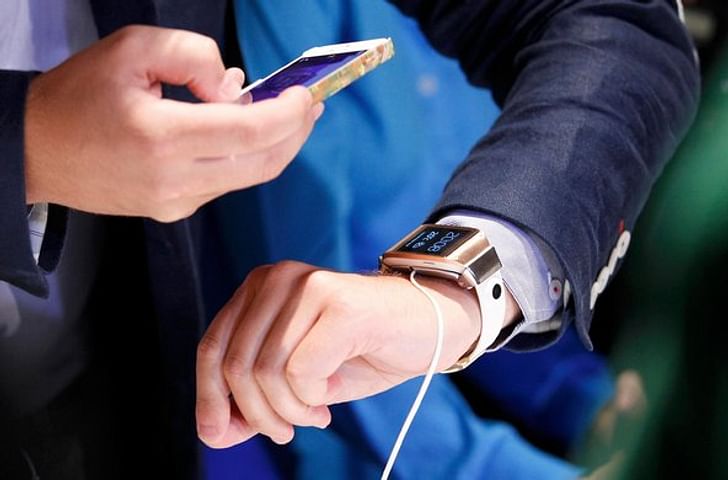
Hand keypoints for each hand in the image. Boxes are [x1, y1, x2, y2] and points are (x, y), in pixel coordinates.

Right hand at [24, 25, 322, 221]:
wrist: (36, 151)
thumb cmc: (78, 97)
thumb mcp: (132, 49)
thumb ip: (194, 58)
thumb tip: (236, 90)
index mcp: (162, 137)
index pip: (251, 131)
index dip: (289, 114)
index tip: (306, 94)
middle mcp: (173, 180)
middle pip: (263, 164)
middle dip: (296, 134)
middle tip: (310, 106)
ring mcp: (175, 203)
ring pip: (249, 177)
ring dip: (275, 146)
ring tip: (284, 114)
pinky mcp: (173, 211)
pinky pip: (225, 184)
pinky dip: (245, 158)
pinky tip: (245, 133)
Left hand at [196, 261, 519, 447]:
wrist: (433, 322)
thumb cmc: (366, 348)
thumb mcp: (300, 378)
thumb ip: (255, 397)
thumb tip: (215, 432)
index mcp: (261, 288)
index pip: (211, 346)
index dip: (209, 399)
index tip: (222, 434)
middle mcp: (278, 278)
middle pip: (233, 364)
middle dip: (257, 414)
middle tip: (288, 430)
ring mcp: (309, 287)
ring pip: (265, 371)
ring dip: (289, 411)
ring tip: (315, 415)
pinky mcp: (339, 304)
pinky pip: (301, 371)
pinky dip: (312, 398)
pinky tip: (330, 398)